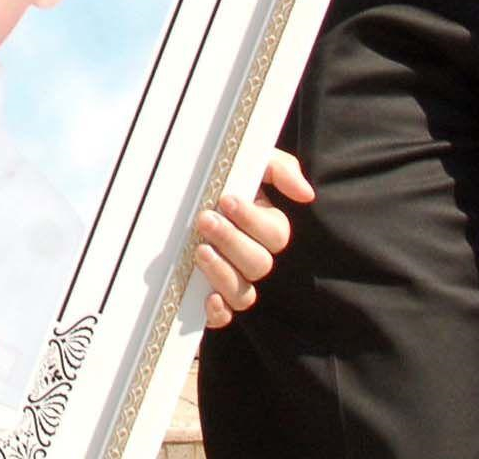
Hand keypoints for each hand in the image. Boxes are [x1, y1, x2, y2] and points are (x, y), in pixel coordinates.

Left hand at [191, 149, 312, 326]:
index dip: (253, 220)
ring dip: (223, 273)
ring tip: (200, 250)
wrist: (172, 192)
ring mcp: (232, 279)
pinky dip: (220, 312)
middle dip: (232, 241)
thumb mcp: (249, 162)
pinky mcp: (210, 298)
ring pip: (244, 293)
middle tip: (204, 220)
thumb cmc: (219, 178)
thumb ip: (279, 168)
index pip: (275, 235)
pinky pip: (224, 316)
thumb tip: (306, 194)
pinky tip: (208, 296)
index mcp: (266, 227)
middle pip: (259, 264)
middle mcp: (252, 257)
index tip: (226, 200)